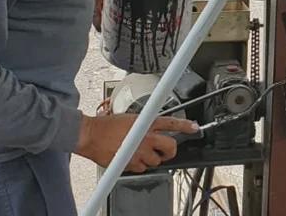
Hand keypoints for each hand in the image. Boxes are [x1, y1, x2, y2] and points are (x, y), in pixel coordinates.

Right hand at [74, 113, 198, 172]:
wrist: (91, 136)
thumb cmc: (107, 126)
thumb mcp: (130, 118)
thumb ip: (145, 123)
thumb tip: (154, 127)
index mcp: (146, 123)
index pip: (172, 124)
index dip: (186, 127)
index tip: (194, 128)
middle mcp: (145, 138)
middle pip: (170, 147)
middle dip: (170, 150)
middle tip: (165, 149)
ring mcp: (139, 152)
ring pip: (156, 160)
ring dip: (152, 157)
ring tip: (140, 151)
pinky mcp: (130, 164)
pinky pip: (142, 168)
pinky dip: (139, 165)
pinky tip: (131, 157)